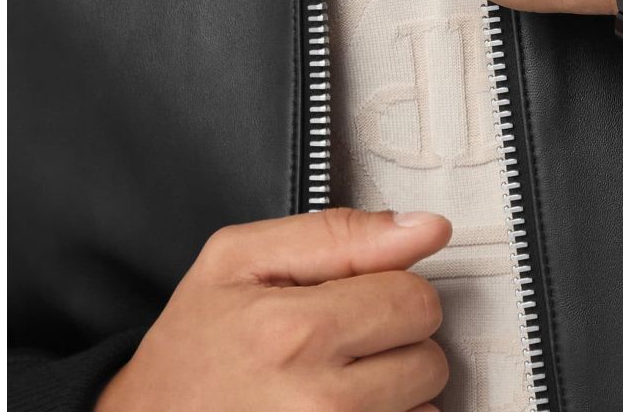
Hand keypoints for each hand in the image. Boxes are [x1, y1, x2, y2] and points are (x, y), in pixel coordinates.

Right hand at [94, 208, 451, 411]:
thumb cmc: (193, 342)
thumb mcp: (241, 259)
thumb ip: (341, 233)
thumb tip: (428, 228)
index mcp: (296, 330)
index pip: (416, 299)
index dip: (390, 289)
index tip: (355, 298)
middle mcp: (319, 403)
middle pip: (429, 358)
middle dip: (395, 341)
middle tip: (341, 342)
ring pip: (424, 407)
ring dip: (395, 391)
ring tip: (336, 381)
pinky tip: (342, 410)